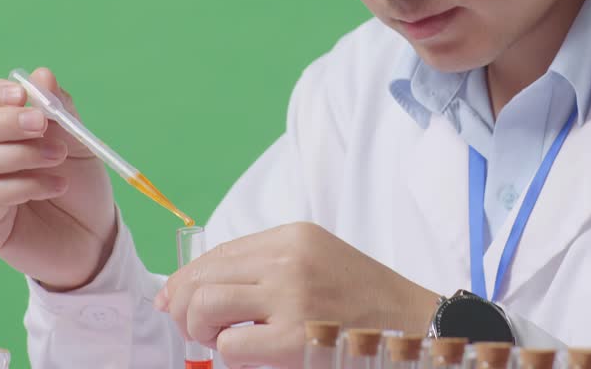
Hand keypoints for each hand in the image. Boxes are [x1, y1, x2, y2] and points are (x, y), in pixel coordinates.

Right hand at [0, 67, 116, 290]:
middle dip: (4, 121)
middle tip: (42, 125)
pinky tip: (55, 187)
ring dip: (20, 153)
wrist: (95, 236)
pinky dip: (26, 185)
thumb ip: (60, 110)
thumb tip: (42, 75)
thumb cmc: (81, 187)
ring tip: (59, 158)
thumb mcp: (79, 141)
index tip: (22, 95)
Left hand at [158, 223, 440, 368]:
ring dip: (200, 329)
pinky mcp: (296, 337)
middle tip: (194, 329)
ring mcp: (292, 297)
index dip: (186, 279)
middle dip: (184, 306)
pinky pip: (230, 344)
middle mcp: (289, 259)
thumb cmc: (366, 302)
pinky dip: (228, 353)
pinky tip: (248, 354)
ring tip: (219, 340)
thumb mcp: (318, 261)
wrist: (417, 326)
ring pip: (206, 305)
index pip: (218, 253)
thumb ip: (267, 266)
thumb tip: (194, 288)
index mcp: (293, 236)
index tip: (173, 299)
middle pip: (203, 277)